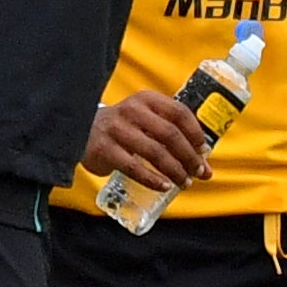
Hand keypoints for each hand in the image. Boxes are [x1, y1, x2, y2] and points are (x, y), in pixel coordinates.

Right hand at [78, 91, 211, 191]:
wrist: (83, 130)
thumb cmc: (125, 127)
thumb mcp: (145, 119)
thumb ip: (171, 135)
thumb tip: (203, 162)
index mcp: (147, 100)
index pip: (179, 112)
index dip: (195, 133)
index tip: (204, 151)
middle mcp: (133, 111)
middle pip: (170, 134)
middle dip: (189, 156)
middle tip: (198, 172)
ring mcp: (117, 129)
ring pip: (154, 152)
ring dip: (174, 170)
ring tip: (184, 182)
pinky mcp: (105, 149)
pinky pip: (133, 167)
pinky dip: (152, 179)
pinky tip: (164, 186)